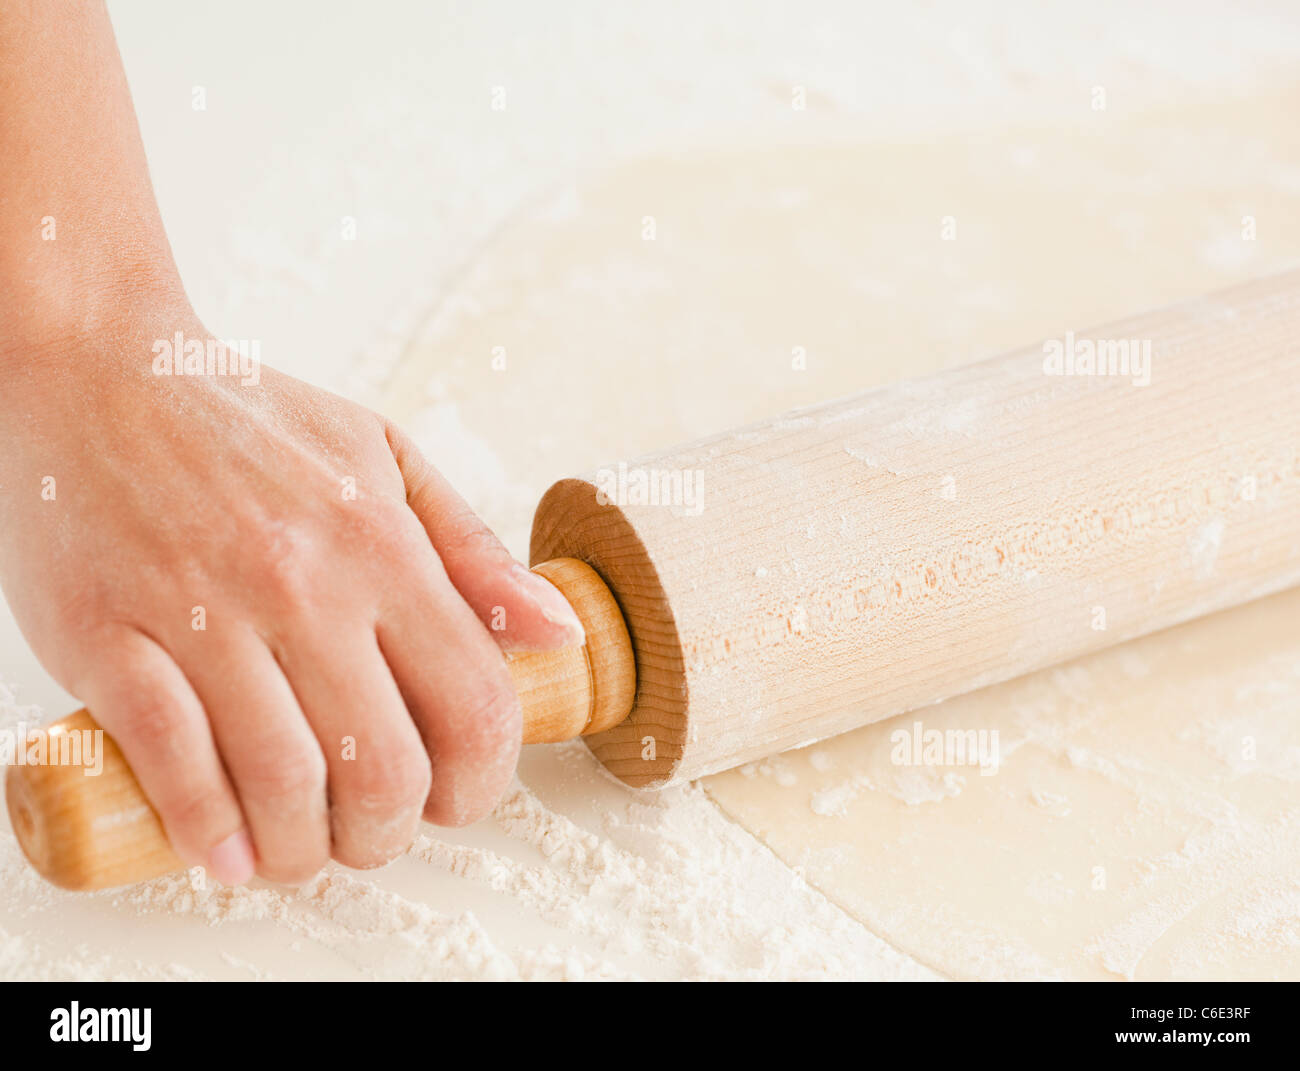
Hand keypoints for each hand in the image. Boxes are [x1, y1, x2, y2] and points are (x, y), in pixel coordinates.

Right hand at [0, 304, 582, 885]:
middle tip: (374, 831)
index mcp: (381, 546)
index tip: (459, 797)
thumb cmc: (248, 421)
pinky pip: (174, 767)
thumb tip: (558, 634)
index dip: (482, 782)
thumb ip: (473, 554)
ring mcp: (203, 614)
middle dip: (391, 832)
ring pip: (283, 785)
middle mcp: (303, 585)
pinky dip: (207, 833)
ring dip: (303, 852)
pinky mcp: (110, 639)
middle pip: (385, 769)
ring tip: (301, 849)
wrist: (97, 371)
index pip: (474, 705)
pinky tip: (226, 852)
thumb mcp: (386, 459)